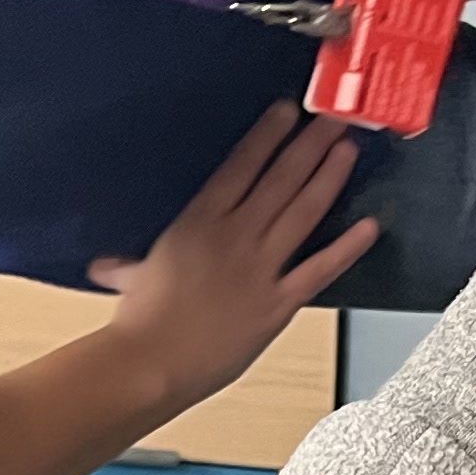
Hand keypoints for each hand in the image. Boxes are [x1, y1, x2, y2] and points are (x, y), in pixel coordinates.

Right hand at [87, 102, 375, 403]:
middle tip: (336, 117)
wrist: (152, 363)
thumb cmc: (140, 322)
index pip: (241, 165)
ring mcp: (260, 268)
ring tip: (349, 149)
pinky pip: (320, 269)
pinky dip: (347, 247)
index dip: (268, 135)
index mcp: (199, 221)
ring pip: (303, 211)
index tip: (288, 111)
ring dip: (329, 177)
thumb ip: (128, 267)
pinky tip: (369, 225)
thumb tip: (106, 268)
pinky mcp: (278, 303)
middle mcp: (235, 235)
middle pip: (281, 178)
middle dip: (311, 143)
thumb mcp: (133, 280)